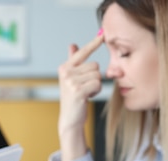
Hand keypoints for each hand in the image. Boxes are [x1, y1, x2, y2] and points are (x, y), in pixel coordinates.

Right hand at [57, 34, 103, 160]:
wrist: (70, 119)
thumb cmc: (74, 98)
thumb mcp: (72, 78)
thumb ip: (73, 61)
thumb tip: (72, 45)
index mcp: (65, 67)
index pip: (82, 52)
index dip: (93, 43)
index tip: (103, 33)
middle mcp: (66, 72)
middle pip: (95, 66)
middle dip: (95, 77)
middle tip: (85, 88)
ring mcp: (71, 81)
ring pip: (98, 75)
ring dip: (96, 85)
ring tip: (86, 92)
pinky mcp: (78, 90)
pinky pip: (97, 84)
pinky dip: (96, 91)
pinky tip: (88, 97)